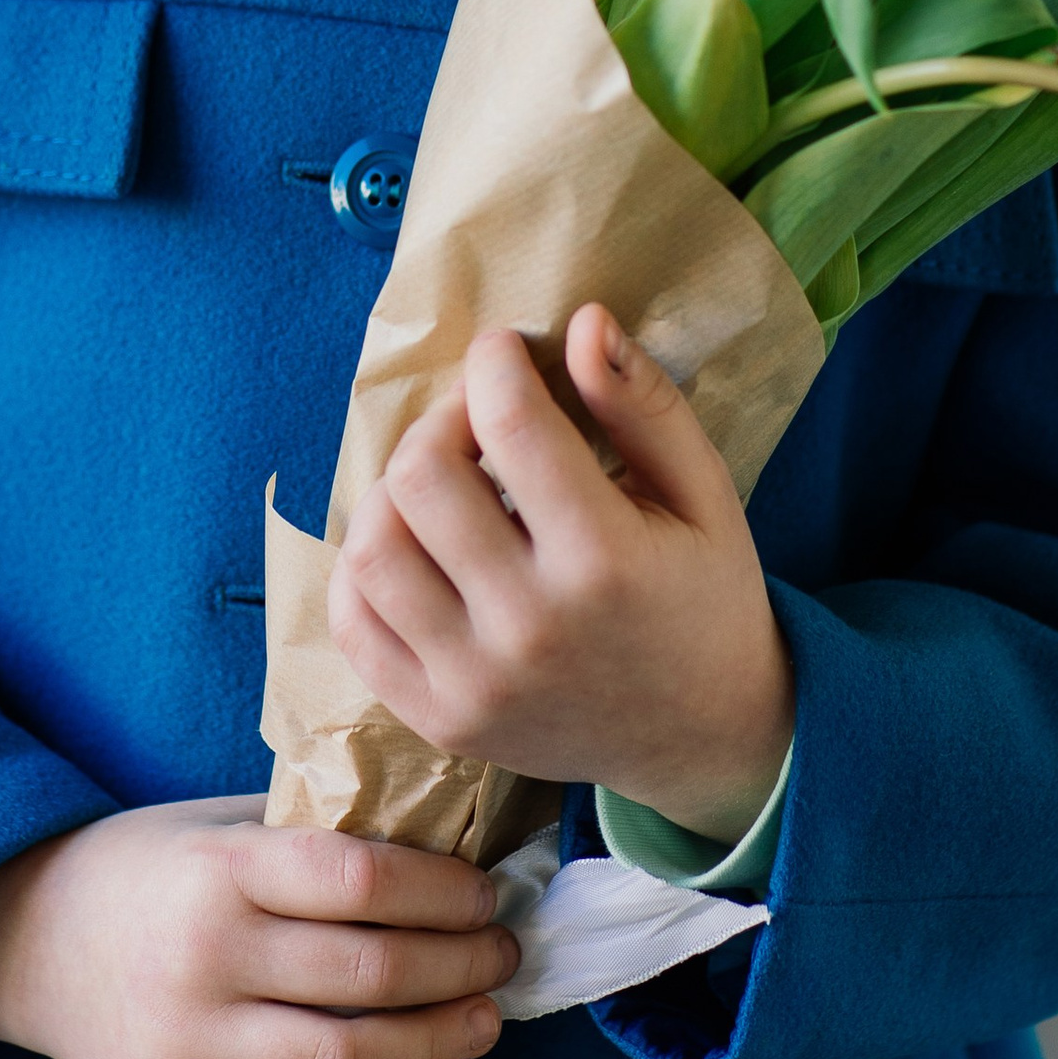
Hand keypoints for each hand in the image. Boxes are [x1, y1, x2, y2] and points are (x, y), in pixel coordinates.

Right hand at [0, 796, 516, 1058]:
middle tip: (503, 958)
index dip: (443, 891)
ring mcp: (187, 1040)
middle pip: (369, 971)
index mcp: (224, 870)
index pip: (362, 878)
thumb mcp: (217, 827)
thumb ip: (307, 842)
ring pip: (341, 1058)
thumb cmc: (147, 871)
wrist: (25, 939)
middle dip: (460, 967)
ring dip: (432, 1043)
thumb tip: (438, 852)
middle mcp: (208, 955)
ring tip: (480, 1022)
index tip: (484, 896)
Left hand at [328, 304, 790, 840]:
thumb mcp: (702, 493)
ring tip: (445, 486)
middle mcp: (530, 628)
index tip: (503, 352)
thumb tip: (580, 321)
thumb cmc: (703, 596)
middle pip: (421, 477)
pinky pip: (354, 623)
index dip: (495, 364)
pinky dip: (367, 567)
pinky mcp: (439, 721)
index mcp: (606, 564)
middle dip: (444, 421)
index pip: (510, 426)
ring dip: (396, 492)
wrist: (701, 737)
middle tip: (479, 424)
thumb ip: (643, 405)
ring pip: (372, 547)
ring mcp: (474, 684)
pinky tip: (415, 546)